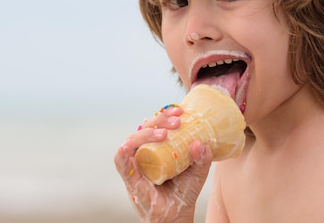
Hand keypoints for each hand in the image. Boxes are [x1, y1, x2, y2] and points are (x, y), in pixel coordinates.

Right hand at [114, 106, 212, 222]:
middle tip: (178, 120)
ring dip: (145, 133)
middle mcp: (145, 151)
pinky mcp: (130, 178)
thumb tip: (200, 143)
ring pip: (132, 140)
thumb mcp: (198, 172)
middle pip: (145, 127)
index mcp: (159, 146)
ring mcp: (136, 164)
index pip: (158, 123)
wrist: (175, 216)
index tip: (180, 110)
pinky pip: (120, 162)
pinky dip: (123, 153)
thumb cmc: (183, 192)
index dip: (166, 113)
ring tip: (164, 133)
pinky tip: (129, 146)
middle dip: (160, 119)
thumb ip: (202, 158)